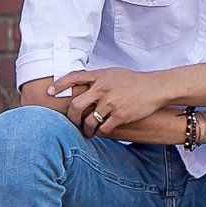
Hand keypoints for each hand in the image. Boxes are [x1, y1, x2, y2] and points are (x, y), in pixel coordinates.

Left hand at [55, 67, 172, 137]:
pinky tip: (101, 133)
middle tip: (73, 122)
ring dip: (86, 129)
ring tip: (88, 132)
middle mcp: (103, 89)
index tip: (50, 92)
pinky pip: (104, 129)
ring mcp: (111, 103)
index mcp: (100, 76)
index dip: (60, 84)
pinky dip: (100, 133)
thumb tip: (82, 83)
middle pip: (76, 105)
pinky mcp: (120, 115)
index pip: (74, 77)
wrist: (155, 88)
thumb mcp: (114, 73)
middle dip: (72, 117)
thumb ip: (98, 79)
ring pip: (89, 121)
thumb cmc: (134, 81)